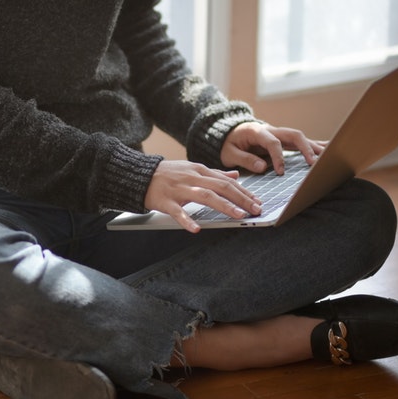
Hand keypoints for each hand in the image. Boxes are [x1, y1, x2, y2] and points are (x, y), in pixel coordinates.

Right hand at [144, 160, 262, 232]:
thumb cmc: (168, 174)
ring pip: (205, 196)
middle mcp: (192, 178)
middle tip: (255, 210)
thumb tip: (235, 175)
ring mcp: (179, 189)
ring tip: (238, 216)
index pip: (227, 181)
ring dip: (224, 206)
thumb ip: (215, 173)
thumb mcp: (193, 169)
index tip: (257, 202)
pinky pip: (177, 212)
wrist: (140, 174)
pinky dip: (187, 220)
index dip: (244, 191)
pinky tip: (196, 229)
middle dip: (241, 198)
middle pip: (221, 187)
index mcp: (200, 171)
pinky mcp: (166, 201)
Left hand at [220, 122, 325, 175]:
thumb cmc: (229, 143)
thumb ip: (244, 159)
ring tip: (329, 155)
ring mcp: (279, 134)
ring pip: (300, 137)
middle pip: (293, 135)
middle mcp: (272, 130)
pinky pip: (300, 142)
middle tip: (313, 163)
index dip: (278, 157)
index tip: (280, 172)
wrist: (229, 132)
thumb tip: (263, 167)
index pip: (272, 142)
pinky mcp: (283, 140)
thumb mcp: (229, 153)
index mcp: (257, 131)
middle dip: (305, 148)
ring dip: (314, 146)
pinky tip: (328, 149)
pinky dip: (313, 145)